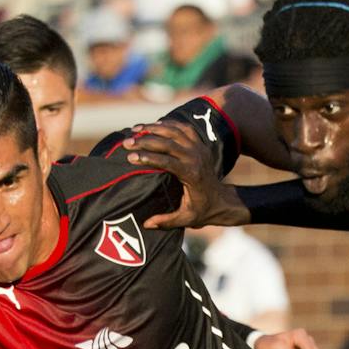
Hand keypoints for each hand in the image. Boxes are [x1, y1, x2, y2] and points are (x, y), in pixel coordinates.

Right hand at [122, 121, 246, 229]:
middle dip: (145, 140)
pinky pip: (182, 128)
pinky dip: (167, 124)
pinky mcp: (199, 144)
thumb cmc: (202, 210)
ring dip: (153, 128)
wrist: (222, 200)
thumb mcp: (186, 219)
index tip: (130, 157)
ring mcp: (199, 148)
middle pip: (168, 142)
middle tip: (127, 142)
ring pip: (174, 130)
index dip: (148, 158)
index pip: (167, 161)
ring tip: (134, 129)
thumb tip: (146, 224)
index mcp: (192, 175)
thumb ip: (167, 221)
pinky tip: (152, 126)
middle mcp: (196, 158)